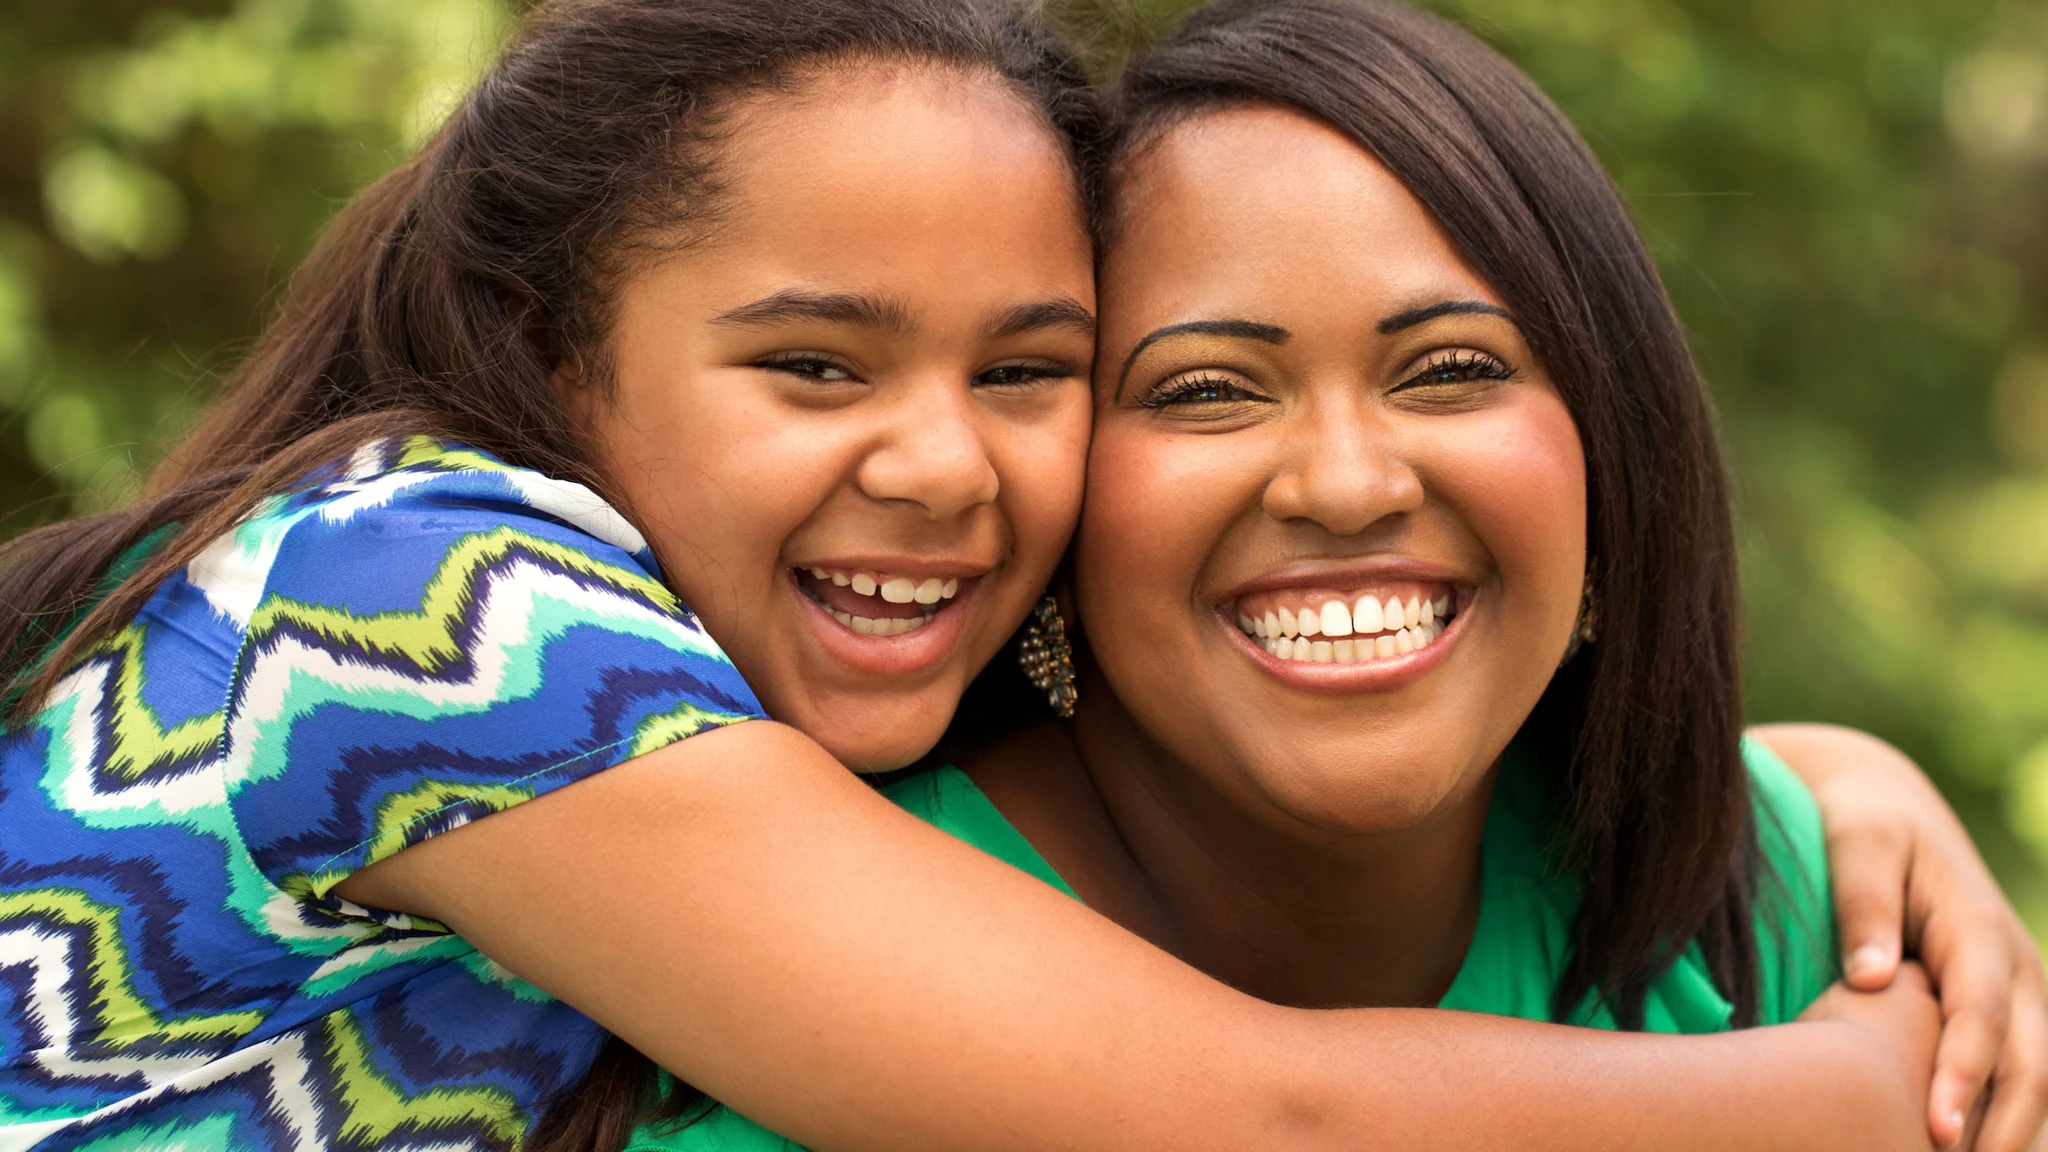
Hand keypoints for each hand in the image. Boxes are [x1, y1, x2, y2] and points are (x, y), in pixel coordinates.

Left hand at [1758, 723, 2047, 1151]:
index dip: (1964, 1075)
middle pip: (2028, 1065)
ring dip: (2013, 1133)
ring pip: (2037, 1080)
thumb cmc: (1863, 826)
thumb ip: (1865, 904)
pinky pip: (2021, 1076)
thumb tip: (1871, 977)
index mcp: (1978, 930)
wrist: (1890, 808)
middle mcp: (2015, 970)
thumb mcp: (1859, 844)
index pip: (1981, 1016)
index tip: (1939, 1129)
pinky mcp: (2007, 1012)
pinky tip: (1971, 1150)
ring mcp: (2020, 995)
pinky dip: (2007, 1119)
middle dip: (2001, 1128)